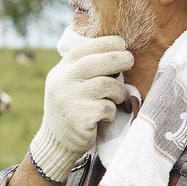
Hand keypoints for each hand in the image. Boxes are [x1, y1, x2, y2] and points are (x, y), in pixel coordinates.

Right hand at [28, 35, 132, 182]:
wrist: (56, 142)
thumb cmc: (71, 108)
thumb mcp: (69, 83)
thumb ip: (84, 69)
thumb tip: (117, 51)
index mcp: (61, 70)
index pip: (84, 49)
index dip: (105, 43)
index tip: (121, 43)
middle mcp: (63, 81)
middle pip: (99, 62)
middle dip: (120, 59)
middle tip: (130, 61)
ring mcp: (70, 98)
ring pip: (108, 85)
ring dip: (118, 92)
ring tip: (116, 98)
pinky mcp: (80, 117)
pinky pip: (108, 108)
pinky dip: (112, 113)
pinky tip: (104, 118)